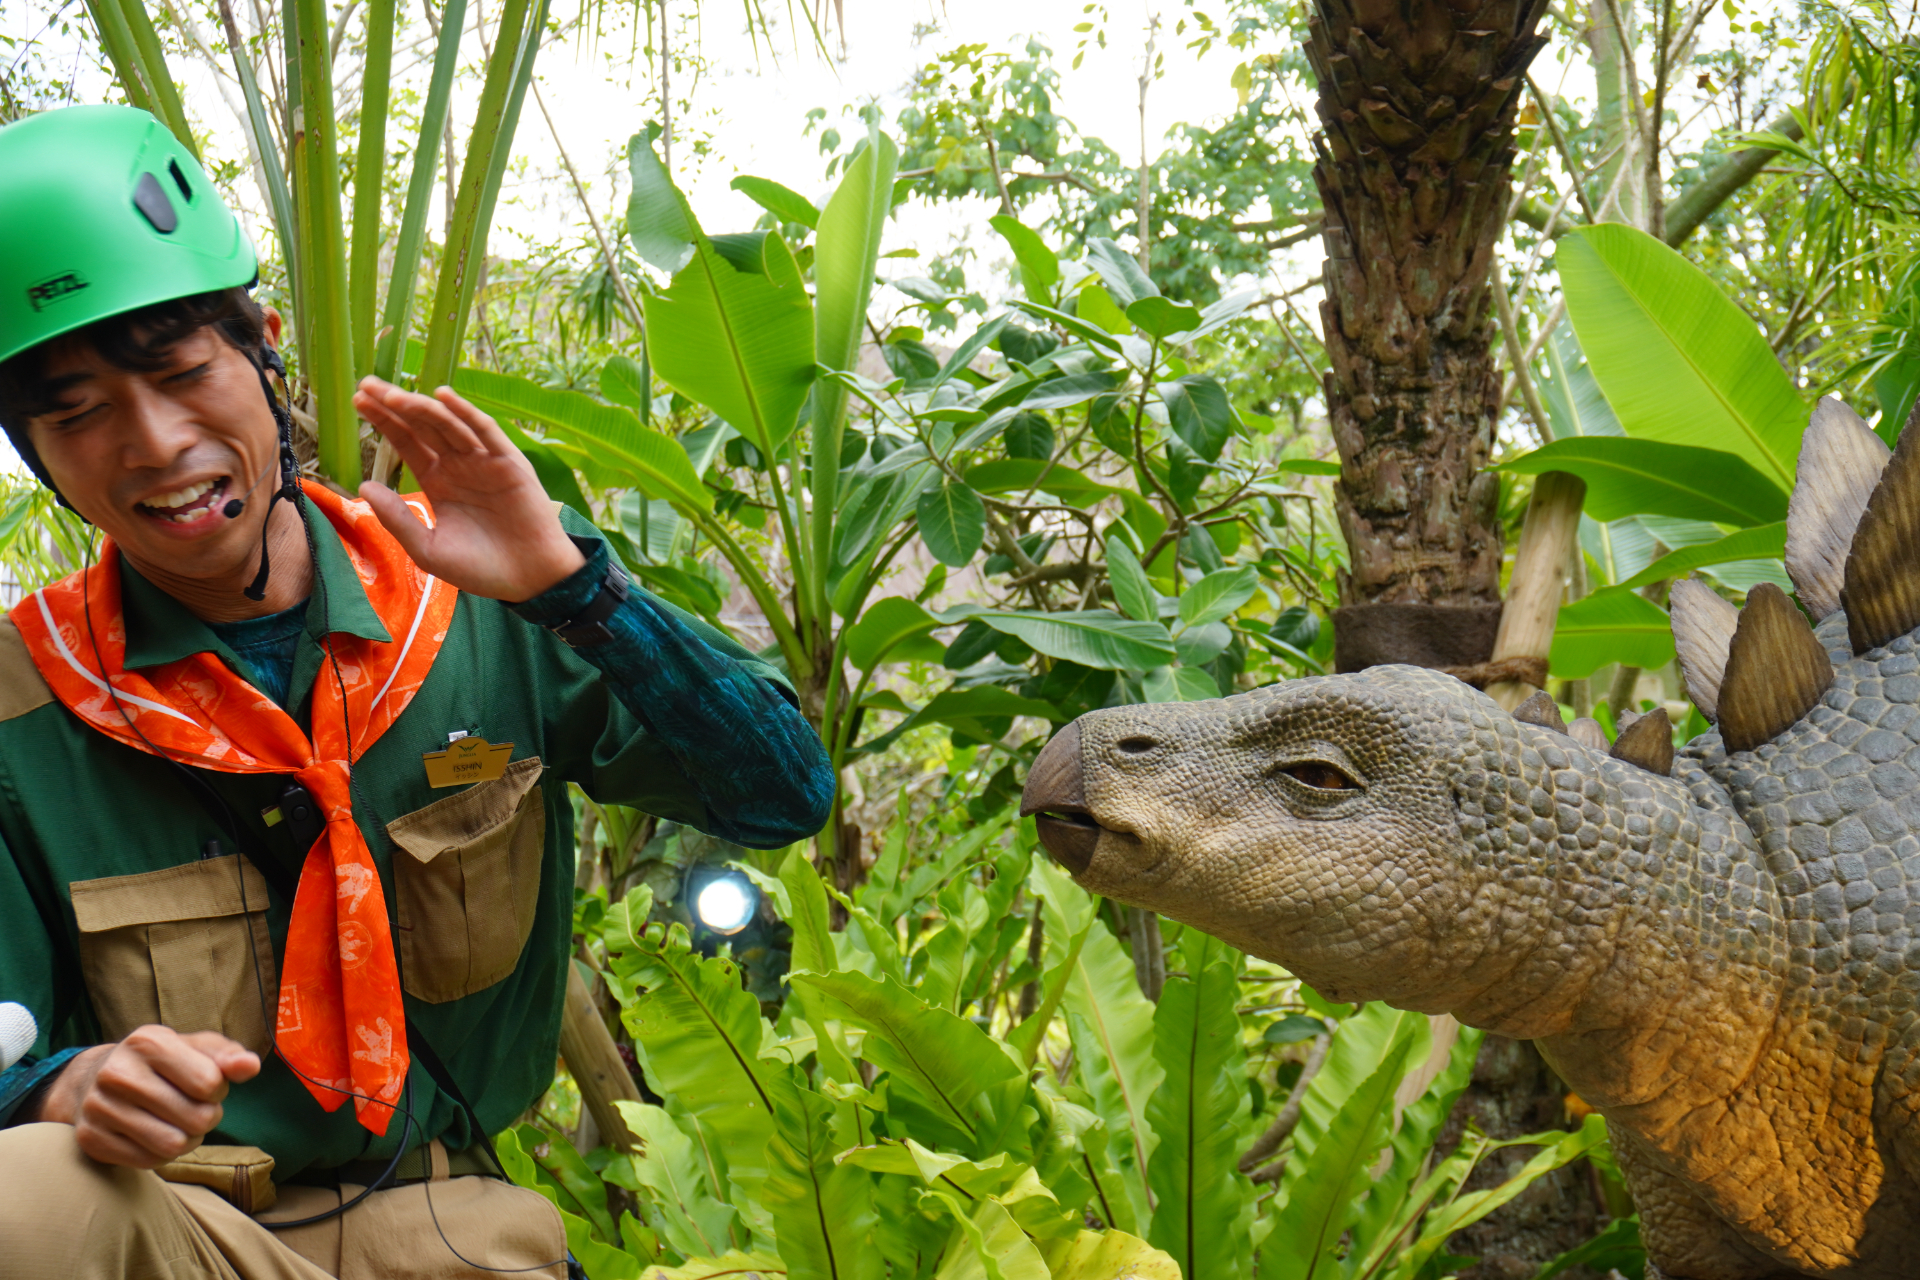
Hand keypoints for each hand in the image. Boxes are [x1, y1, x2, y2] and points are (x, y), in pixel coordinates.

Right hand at [30, 1026, 259, 1167]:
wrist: (96, 1081)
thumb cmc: (163, 1064)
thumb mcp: (196, 1049)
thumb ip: (228, 1055)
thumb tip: (251, 1066)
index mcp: (148, 1042)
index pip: (210, 1082)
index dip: (218, 1089)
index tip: (205, 1084)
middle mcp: (117, 1072)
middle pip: (197, 1118)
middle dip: (207, 1116)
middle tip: (193, 1107)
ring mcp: (98, 1107)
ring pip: (173, 1145)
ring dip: (188, 1139)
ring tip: (178, 1123)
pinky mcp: (90, 1138)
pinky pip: (148, 1162)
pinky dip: (161, 1155)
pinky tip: (154, 1135)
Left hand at [352, 377, 586, 601]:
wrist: (528, 581)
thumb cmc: (480, 568)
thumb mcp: (428, 548)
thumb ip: (397, 518)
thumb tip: (363, 486)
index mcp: (439, 481)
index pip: (407, 442)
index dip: (384, 421)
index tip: (358, 402)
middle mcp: (459, 465)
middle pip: (422, 426)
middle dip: (395, 404)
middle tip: (366, 384)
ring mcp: (484, 461)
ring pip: (448, 425)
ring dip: (421, 406)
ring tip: (393, 394)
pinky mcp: (510, 463)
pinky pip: (486, 432)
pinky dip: (466, 413)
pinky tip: (444, 396)